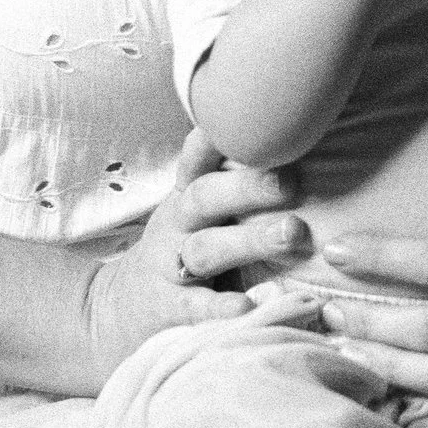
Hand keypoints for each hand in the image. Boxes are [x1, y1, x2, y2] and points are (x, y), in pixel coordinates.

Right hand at [78, 130, 309, 383]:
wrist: (123, 304)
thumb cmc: (189, 243)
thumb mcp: (203, 207)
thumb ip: (240, 178)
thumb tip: (304, 134)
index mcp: (190, 192)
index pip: (199, 157)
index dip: (217, 138)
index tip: (251, 120)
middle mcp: (179, 222)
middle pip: (207, 197)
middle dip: (247, 187)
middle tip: (290, 182)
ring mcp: (171, 264)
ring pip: (205, 249)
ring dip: (249, 242)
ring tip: (291, 234)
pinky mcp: (171, 306)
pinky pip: (195, 305)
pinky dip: (220, 306)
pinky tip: (249, 306)